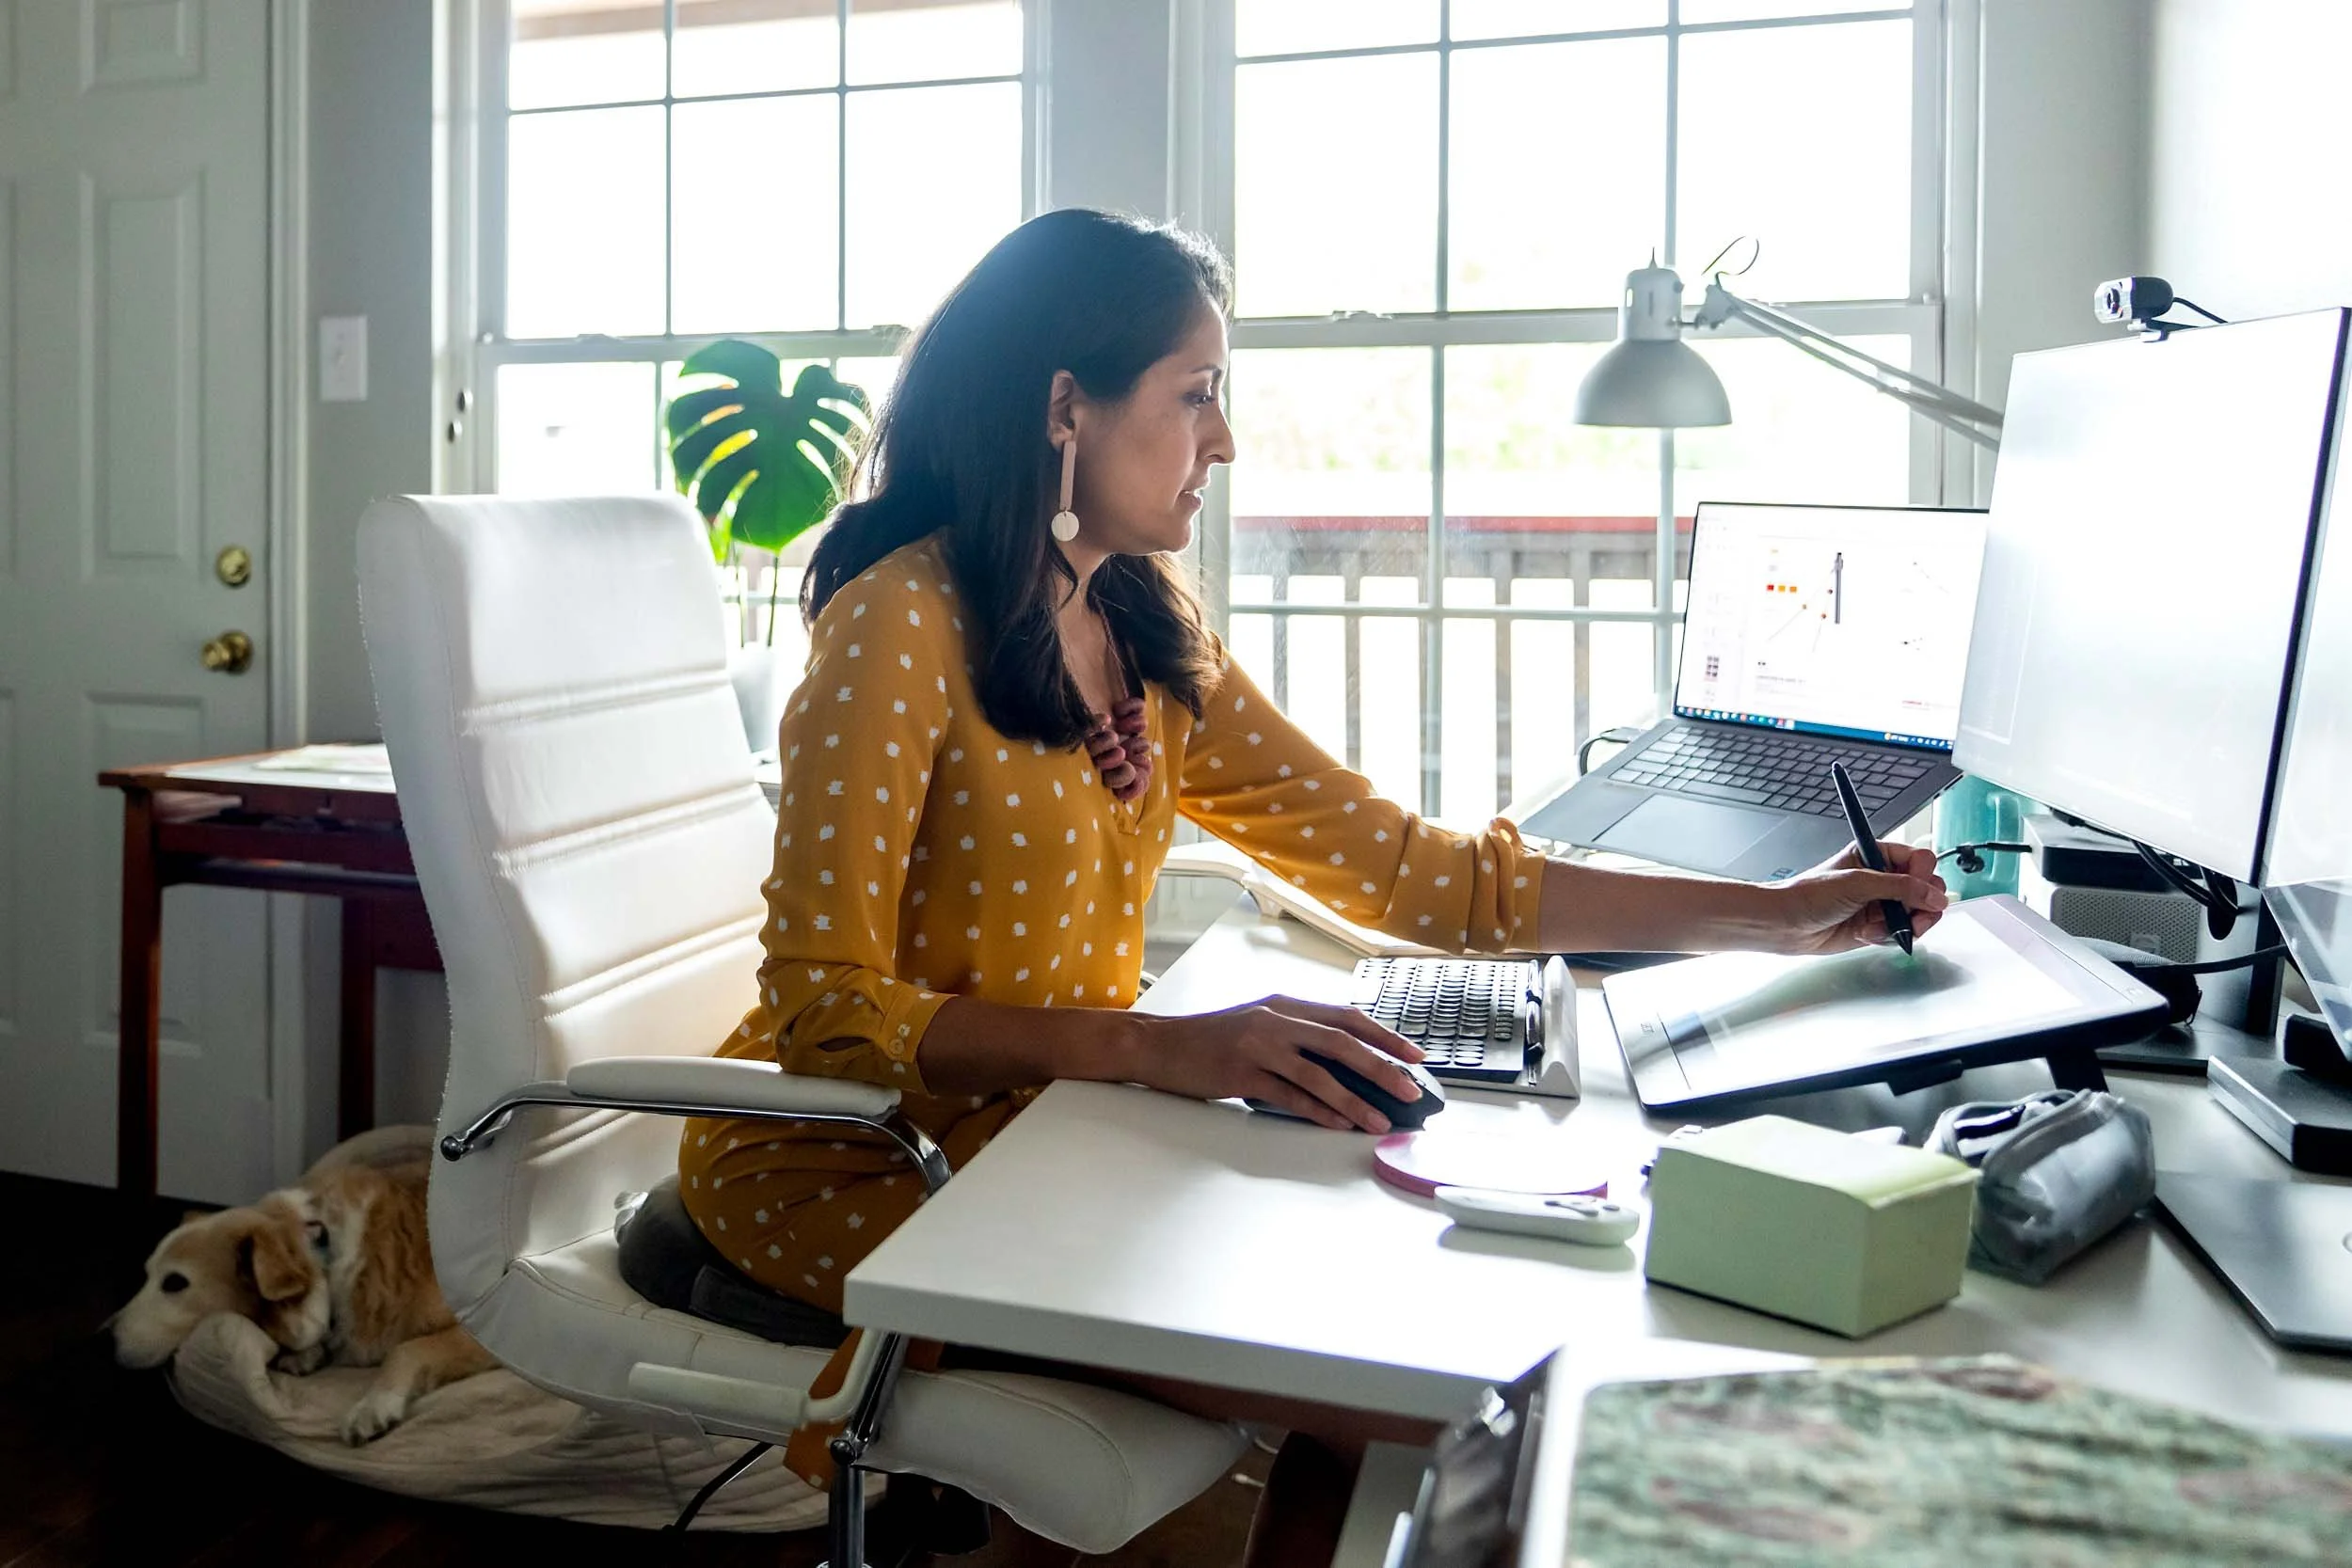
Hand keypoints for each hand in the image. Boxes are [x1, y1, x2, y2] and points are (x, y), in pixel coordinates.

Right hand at [1137, 996, 1424, 1132]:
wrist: (1159, 1045)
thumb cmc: (1212, 1039)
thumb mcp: (1259, 1024)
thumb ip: (1297, 1036)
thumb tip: (1348, 1064)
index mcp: (1285, 1004)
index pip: (1346, 1017)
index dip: (1384, 1035)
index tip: (1414, 1054)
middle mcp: (1275, 1019)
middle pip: (1341, 1042)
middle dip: (1382, 1067)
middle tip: (1409, 1089)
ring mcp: (1258, 1046)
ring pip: (1319, 1073)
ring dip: (1354, 1100)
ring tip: (1379, 1119)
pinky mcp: (1241, 1074)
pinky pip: (1289, 1096)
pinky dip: (1317, 1111)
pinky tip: (1337, 1124)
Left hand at [1767, 841, 1949, 954]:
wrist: (1785, 925)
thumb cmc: (1808, 895)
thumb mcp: (1857, 884)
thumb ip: (1900, 888)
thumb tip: (1935, 895)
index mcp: (1877, 855)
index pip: (1920, 860)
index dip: (1923, 877)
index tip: (1917, 891)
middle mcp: (1883, 878)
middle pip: (1927, 889)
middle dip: (1921, 907)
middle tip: (1910, 919)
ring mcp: (1881, 903)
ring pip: (1918, 914)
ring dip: (1903, 926)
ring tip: (1879, 929)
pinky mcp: (1877, 926)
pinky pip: (1902, 933)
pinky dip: (1890, 937)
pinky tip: (1867, 935)